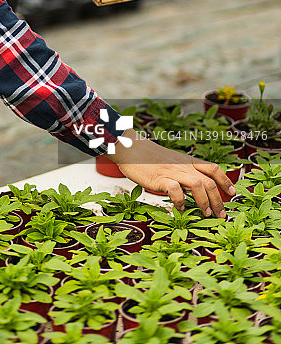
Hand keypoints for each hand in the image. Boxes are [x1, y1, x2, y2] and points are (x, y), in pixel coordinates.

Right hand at [105, 129, 235, 217]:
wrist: (131, 148)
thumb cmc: (150, 158)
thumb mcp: (172, 161)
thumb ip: (183, 171)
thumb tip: (194, 187)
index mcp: (187, 161)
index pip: (213, 168)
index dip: (225, 181)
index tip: (232, 193)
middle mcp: (183, 166)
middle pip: (209, 182)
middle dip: (219, 200)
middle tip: (221, 215)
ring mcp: (172, 171)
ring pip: (198, 185)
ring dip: (205, 202)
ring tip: (205, 214)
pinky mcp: (160, 178)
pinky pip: (176, 190)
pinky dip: (181, 201)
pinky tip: (180, 208)